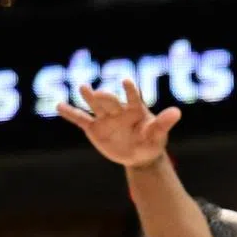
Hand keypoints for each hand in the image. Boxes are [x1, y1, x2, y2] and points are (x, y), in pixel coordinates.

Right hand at [57, 79, 180, 167]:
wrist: (139, 155)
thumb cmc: (151, 142)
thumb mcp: (158, 135)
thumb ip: (164, 123)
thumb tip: (177, 112)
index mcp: (135, 109)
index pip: (133, 97)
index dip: (130, 90)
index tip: (126, 81)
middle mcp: (118, 110)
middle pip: (110, 101)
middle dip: (105, 97)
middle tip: (99, 93)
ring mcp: (105, 118)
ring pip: (95, 105)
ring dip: (88, 97)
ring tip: (83, 88)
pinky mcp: (94, 128)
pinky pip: (81, 119)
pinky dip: (70, 113)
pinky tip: (59, 106)